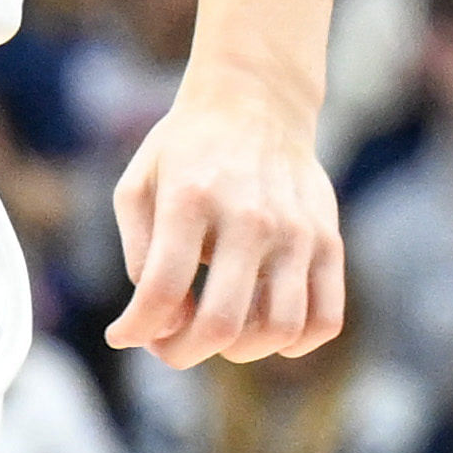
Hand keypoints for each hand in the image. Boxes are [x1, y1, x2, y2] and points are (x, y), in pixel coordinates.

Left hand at [106, 93, 344, 366]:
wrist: (257, 99)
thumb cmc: (186, 150)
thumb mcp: (138, 186)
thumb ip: (139, 256)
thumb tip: (156, 323)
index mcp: (191, 200)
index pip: (162, 290)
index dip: (136, 330)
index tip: (123, 335)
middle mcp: (249, 218)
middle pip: (220, 324)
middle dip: (181, 354)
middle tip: (167, 346)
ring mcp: (296, 232)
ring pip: (278, 330)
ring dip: (238, 352)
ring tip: (216, 333)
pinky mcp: (329, 241)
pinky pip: (325, 320)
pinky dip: (293, 343)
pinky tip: (264, 329)